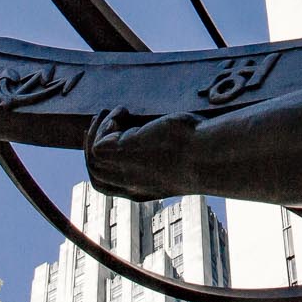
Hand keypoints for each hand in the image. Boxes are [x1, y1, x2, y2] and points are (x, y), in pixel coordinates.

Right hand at [85, 108, 200, 199]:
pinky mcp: (125, 152)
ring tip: (107, 113)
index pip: (110, 186)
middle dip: (91, 148)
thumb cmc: (204, 154)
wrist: (209, 154)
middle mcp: (132, 185)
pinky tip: (122, 111)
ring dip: (96, 132)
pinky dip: (106, 124)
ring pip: (93, 159)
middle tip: (99, 123)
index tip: (104, 144)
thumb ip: (169, 153)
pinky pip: (99, 142)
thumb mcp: (182, 156)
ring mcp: (126, 171)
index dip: (102, 168)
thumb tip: (171, 133)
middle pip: (96, 175)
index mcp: (145, 189)